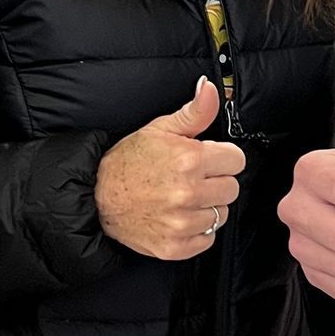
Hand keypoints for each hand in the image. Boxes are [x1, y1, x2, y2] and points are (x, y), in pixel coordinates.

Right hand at [95, 78, 244, 261]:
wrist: (97, 197)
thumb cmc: (129, 162)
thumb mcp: (160, 129)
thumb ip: (195, 112)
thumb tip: (211, 89)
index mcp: (189, 159)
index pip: (237, 161)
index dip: (222, 158)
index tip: (207, 160)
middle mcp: (187, 192)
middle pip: (232, 189)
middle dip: (215, 182)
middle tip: (192, 179)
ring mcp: (181, 222)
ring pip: (221, 215)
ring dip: (206, 207)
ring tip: (183, 198)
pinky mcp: (175, 246)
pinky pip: (207, 239)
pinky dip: (197, 231)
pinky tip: (178, 217)